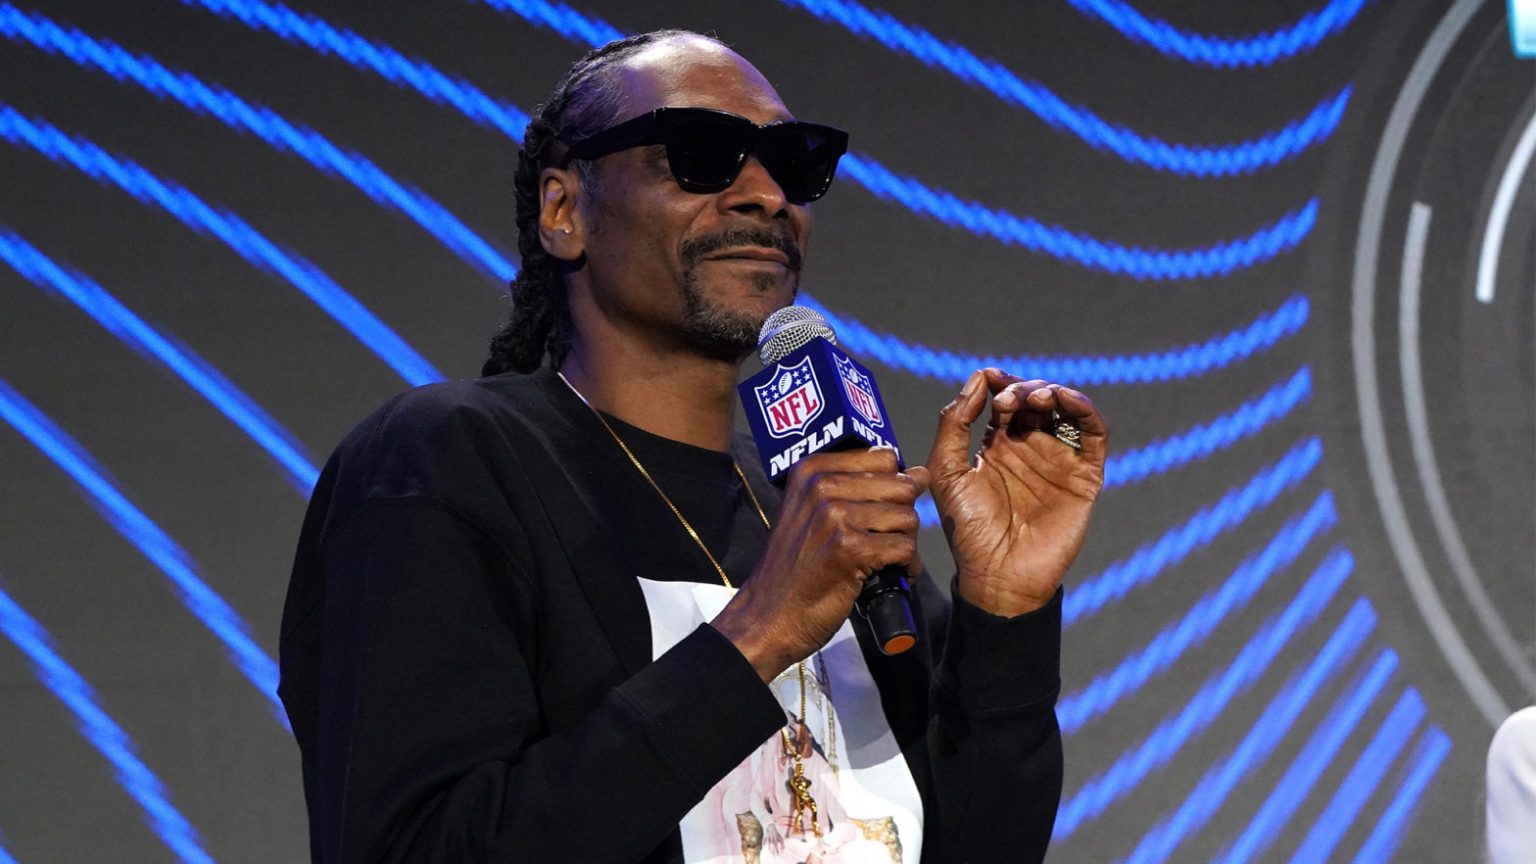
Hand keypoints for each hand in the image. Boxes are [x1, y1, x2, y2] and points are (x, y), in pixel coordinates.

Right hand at [711, 448, 925, 681]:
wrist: (769, 614)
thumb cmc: (796, 566)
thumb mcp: (813, 511)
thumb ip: (860, 487)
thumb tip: (920, 473)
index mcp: (812, 468)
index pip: (885, 457)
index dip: (892, 487)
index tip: (876, 513)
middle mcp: (822, 485)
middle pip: (901, 486)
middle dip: (901, 516)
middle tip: (881, 541)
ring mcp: (835, 515)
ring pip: (907, 518)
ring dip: (905, 543)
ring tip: (883, 559)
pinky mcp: (849, 549)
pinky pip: (905, 548)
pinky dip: (906, 567)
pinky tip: (888, 575)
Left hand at [914, 368, 1107, 616]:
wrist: (998, 573)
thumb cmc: (968, 529)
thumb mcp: (946, 471)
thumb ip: (954, 424)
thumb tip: (978, 379)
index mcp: (997, 445)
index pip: (1005, 400)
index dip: (1000, 384)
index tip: (991, 378)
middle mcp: (1030, 448)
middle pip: (1036, 399)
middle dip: (1024, 388)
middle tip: (1010, 399)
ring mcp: (1058, 460)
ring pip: (1066, 410)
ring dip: (1055, 393)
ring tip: (1039, 396)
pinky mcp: (1085, 475)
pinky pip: (1094, 435)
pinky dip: (1086, 411)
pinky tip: (1068, 401)